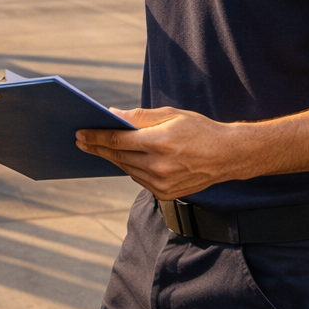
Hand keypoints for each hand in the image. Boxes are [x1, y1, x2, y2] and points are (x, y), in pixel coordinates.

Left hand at [76, 106, 249, 200]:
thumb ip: (139, 117)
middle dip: (97, 148)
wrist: (228, 156)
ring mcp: (162, 183)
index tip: (80, 133)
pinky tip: (123, 159)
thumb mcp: (170, 115)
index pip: (117, 141)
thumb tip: (112, 115)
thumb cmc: (199, 129)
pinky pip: (139, 179)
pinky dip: (130, 168)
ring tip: (96, 148)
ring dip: (111, 159)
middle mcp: (159, 166)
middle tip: (80, 140)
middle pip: (117, 157)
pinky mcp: (166, 194)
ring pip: (126, 169)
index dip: (95, 137)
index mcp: (159, 143)